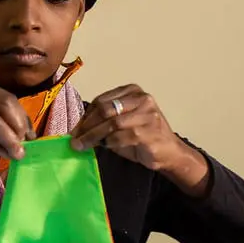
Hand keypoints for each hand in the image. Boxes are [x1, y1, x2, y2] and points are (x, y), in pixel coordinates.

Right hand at [0, 76, 34, 175]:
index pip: (8, 98)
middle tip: (25, 143)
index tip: (30, 134)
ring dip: (12, 140)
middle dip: (20, 126)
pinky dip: (0, 147)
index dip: (22, 117)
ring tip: (18, 153)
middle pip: (6, 105)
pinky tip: (5, 154)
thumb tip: (23, 132)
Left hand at [69, 85, 183, 169]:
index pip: (101, 100)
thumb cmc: (142, 137)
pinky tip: (105, 147)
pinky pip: (121, 136)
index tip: (75, 130)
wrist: (168, 152)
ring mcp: (147, 114)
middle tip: (75, 139)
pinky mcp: (149, 131)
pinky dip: (109, 143)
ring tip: (82, 146)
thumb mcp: (121, 124)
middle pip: (105, 110)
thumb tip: (77, 129)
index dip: (85, 116)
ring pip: (112, 123)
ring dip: (93, 136)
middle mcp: (142, 98)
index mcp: (132, 91)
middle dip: (87, 126)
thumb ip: (103, 121)